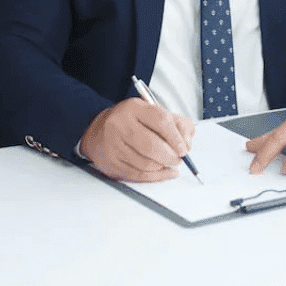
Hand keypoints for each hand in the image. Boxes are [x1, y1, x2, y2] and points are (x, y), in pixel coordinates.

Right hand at [80, 98, 194, 181]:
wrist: (97, 131)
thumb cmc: (130, 122)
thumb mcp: (152, 112)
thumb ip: (176, 123)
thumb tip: (187, 141)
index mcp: (134, 108)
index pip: (161, 120)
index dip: (177, 137)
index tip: (184, 147)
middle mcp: (120, 124)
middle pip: (152, 146)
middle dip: (171, 156)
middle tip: (179, 158)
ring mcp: (113, 145)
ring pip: (146, 163)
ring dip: (163, 167)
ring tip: (169, 163)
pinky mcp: (111, 163)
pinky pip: (138, 175)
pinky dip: (156, 177)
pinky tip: (164, 172)